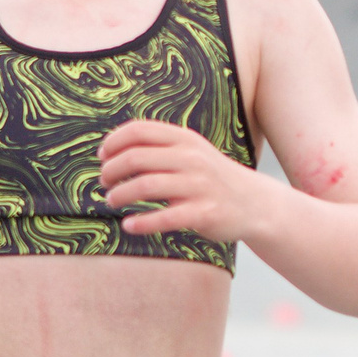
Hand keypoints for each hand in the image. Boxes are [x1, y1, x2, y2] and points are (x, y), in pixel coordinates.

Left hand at [99, 119, 266, 241]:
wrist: (254, 203)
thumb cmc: (211, 178)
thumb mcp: (192, 152)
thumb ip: (160, 146)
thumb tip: (111, 150)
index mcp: (185, 139)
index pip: (139, 130)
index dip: (114, 142)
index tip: (103, 157)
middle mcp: (192, 159)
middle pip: (136, 158)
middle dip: (111, 171)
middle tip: (104, 182)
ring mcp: (199, 186)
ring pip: (145, 186)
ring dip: (120, 195)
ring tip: (112, 201)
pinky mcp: (204, 213)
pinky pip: (164, 218)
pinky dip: (141, 223)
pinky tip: (129, 226)